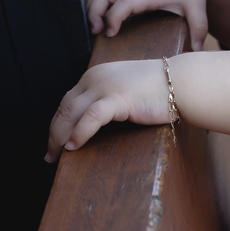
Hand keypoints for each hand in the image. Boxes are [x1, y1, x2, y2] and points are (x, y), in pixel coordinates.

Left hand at [45, 58, 169, 162]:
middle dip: (53, 132)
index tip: (53, 141)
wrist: (180, 82)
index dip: (57, 122)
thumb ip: (106, 98)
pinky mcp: (118, 98)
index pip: (67, 101)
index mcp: (94, 75)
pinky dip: (79, 132)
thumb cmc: (157, 89)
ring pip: (72, 112)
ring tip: (55, 155)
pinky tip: (73, 146)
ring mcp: (105, 87)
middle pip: (64, 108)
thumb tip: (90, 121)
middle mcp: (94, 78)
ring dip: (60, 136)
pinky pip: (92, 117)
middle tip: (49, 155)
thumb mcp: (123, 89)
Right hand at [87, 0, 213, 51]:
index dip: (113, 17)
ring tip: (94, 28)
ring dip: (92, 6)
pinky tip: (99, 18)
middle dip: (94, 11)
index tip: (110, 33)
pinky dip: (98, 2)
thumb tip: (198, 50)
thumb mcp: (198, 8)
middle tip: (95, 32)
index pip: (125, 2)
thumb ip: (199, 29)